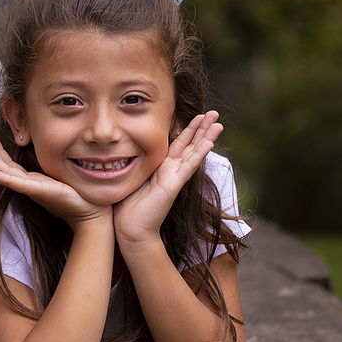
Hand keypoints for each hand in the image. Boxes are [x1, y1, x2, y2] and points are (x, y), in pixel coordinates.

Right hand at [0, 134, 109, 230]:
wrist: (90, 213)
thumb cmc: (78, 195)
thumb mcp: (61, 175)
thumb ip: (53, 166)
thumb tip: (57, 151)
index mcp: (32, 180)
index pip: (9, 163)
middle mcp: (29, 184)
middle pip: (3, 166)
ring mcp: (32, 188)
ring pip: (6, 173)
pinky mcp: (39, 192)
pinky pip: (19, 185)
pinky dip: (5, 179)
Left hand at [114, 111, 221, 249]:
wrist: (129, 228)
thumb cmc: (127, 205)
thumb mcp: (132, 177)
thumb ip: (135, 164)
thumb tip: (124, 149)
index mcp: (161, 167)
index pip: (177, 143)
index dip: (187, 129)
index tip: (196, 115)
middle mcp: (171, 170)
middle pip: (190, 144)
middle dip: (202, 127)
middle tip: (213, 112)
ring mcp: (174, 177)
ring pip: (194, 152)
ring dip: (206, 136)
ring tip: (218, 123)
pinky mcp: (174, 185)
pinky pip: (188, 166)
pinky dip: (199, 153)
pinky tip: (209, 142)